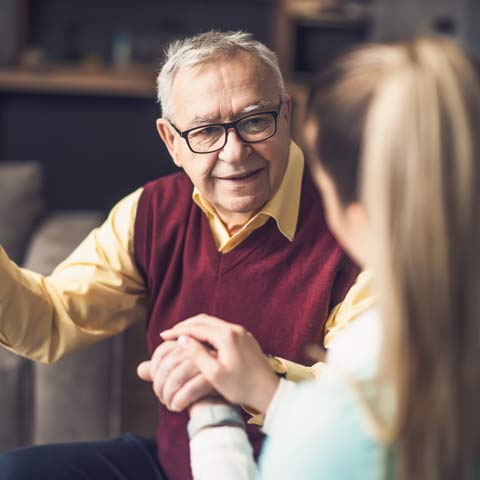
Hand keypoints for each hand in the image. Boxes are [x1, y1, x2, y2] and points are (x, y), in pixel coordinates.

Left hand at [137, 339, 215, 411]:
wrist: (224, 401)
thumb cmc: (200, 387)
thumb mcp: (179, 377)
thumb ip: (160, 371)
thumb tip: (141, 369)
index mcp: (189, 342)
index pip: (163, 351)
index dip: (155, 368)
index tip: (156, 384)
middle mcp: (199, 347)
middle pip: (168, 364)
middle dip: (160, 385)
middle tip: (161, 398)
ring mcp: (208, 361)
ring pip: (177, 376)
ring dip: (168, 395)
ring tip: (169, 404)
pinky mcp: (214, 377)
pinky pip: (189, 389)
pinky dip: (179, 400)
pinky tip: (177, 407)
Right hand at [160, 314, 279, 413]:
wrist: (268, 391)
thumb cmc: (241, 387)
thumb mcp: (214, 374)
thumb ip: (197, 355)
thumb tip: (182, 340)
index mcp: (226, 336)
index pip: (196, 327)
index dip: (178, 331)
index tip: (163, 336)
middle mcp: (234, 329)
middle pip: (204, 320)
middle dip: (185, 325)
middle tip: (170, 333)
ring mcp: (241, 332)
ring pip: (213, 323)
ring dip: (196, 327)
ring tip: (182, 336)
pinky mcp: (245, 338)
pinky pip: (221, 329)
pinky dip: (207, 331)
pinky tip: (201, 341)